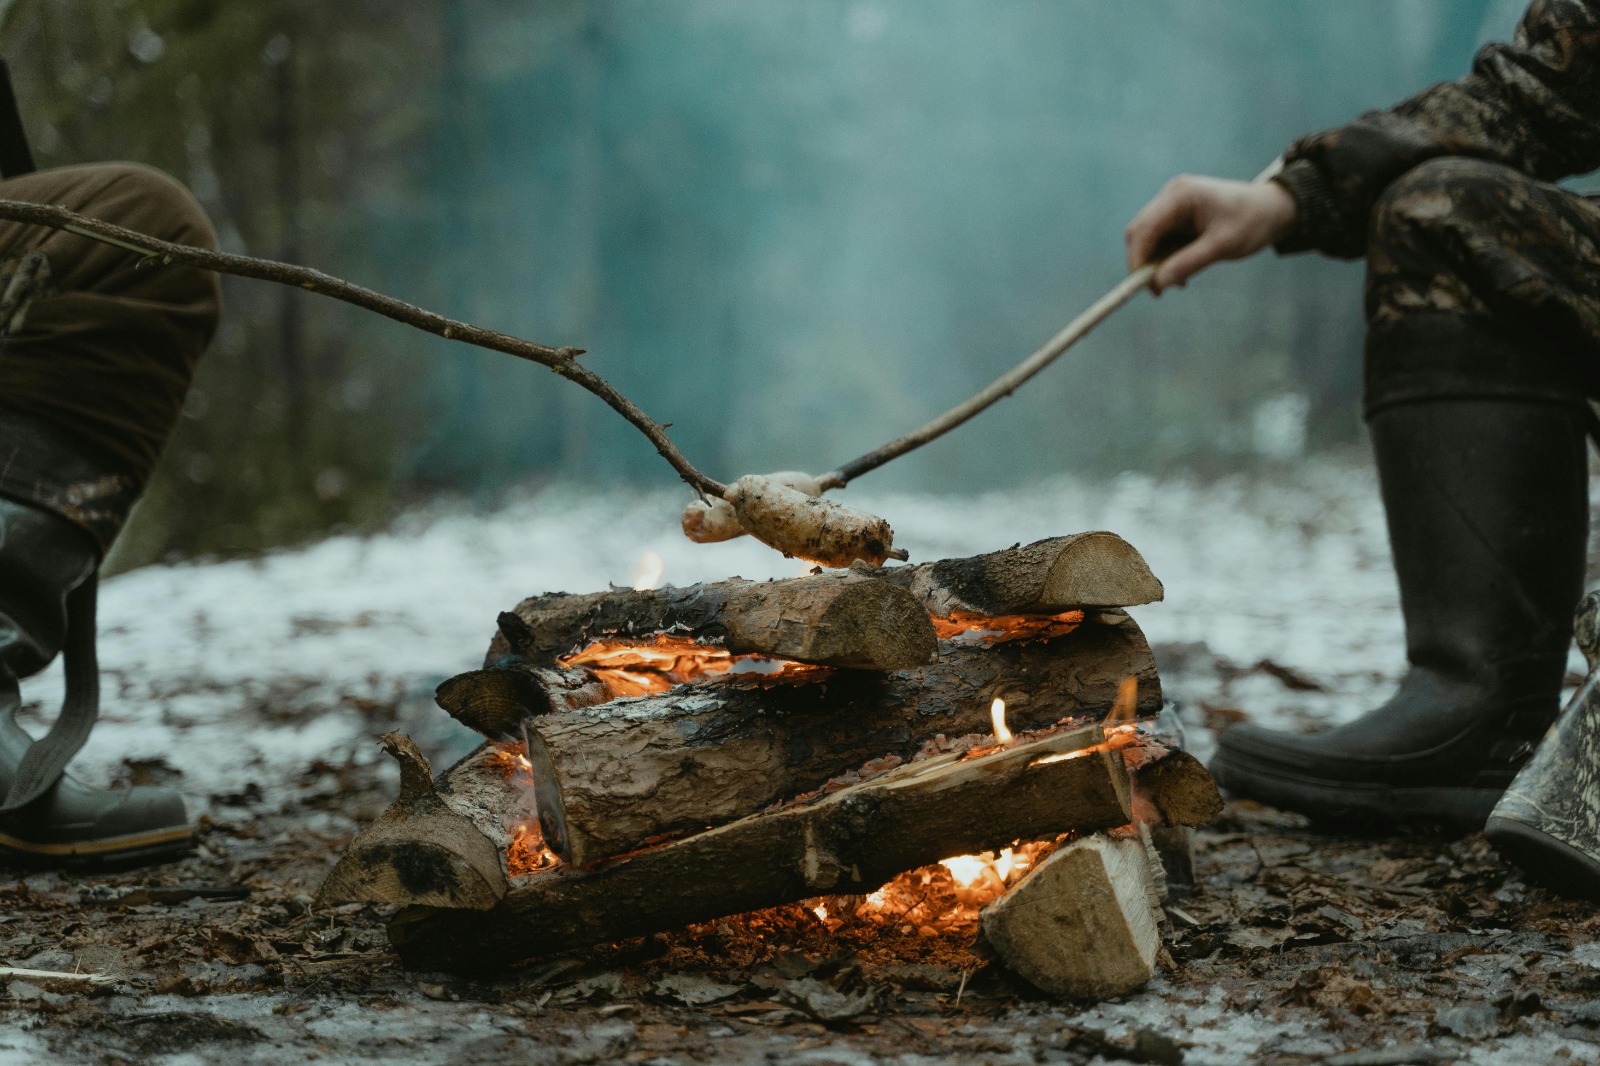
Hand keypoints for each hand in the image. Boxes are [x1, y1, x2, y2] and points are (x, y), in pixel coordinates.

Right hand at [1124, 175, 1298, 292]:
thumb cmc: (1252, 222)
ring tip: (1180, 282)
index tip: (1143, 286)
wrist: (1273, 209)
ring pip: (1149, 238)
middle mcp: (1171, 195)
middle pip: (1140, 233)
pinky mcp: (1178, 215)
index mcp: (1180, 195)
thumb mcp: (1222, 246)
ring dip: (1157, 263)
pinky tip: (1183, 271)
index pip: (1143, 229)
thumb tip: (1157, 283)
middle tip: (1159, 290)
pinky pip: (1161, 239)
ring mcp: (1173, 204)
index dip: (1137, 259)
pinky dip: (1167, 258)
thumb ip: (1188, 263)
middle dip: (1145, 263)